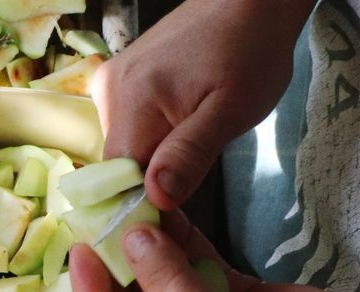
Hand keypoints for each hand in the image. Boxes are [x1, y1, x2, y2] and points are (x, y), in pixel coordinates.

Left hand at [70, 212, 359, 291]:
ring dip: (148, 242)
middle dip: (115, 261)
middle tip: (100, 214)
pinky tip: (167, 204)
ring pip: (162, 276)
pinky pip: (196, 262)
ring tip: (130, 199)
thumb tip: (130, 237)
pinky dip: (183, 238)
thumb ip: (165, 282)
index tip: (81, 250)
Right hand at [90, 0, 313, 208]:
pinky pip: (127, 125)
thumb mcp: (232, 111)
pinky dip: (152, 134)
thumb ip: (191, 155)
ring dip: (155, 154)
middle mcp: (108, 91)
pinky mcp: (118, 79)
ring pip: (124, 147)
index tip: (181, 204)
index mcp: (132, 100)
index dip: (146, 198)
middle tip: (198, 156)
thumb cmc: (251, 51)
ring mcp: (109, 83)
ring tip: (193, 130)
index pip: (119, 178)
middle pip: (119, 164)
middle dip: (154, 174)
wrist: (249, 1)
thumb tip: (156, 198)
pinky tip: (181, 117)